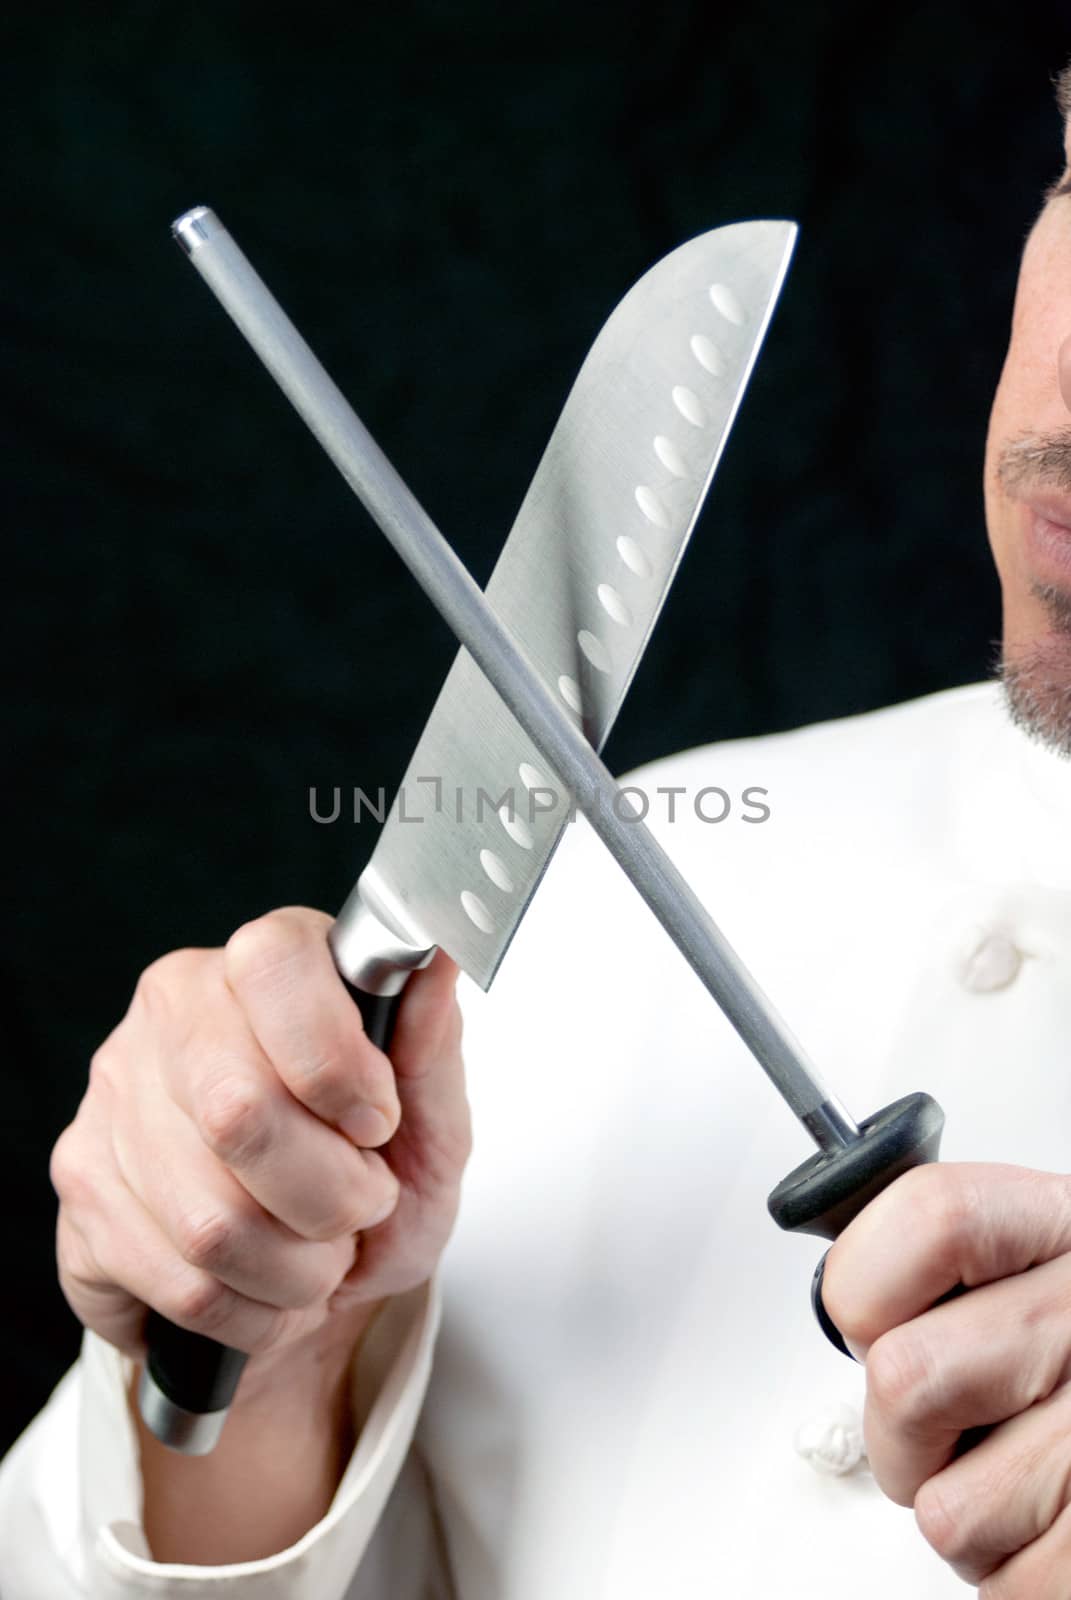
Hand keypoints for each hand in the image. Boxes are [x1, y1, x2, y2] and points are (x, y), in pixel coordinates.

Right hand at [50, 907, 470, 1392]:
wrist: (324, 1289)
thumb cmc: (376, 1179)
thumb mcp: (431, 1122)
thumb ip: (432, 1048)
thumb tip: (433, 963)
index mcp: (263, 963)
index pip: (275, 965)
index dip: (336, 1059)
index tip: (377, 1121)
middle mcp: (172, 1012)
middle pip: (239, 1111)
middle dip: (332, 1194)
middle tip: (362, 1205)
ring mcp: (111, 1097)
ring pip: (211, 1220)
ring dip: (299, 1269)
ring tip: (318, 1254)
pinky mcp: (80, 1188)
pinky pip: (181, 1284)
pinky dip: (253, 1313)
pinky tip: (267, 1286)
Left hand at [822, 1163, 1070, 1596]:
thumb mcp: (1039, 1263)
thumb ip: (948, 1260)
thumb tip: (843, 1296)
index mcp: (1068, 1228)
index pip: (930, 1217)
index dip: (867, 1282)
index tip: (868, 1322)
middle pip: (908, 1377)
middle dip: (899, 1436)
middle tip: (946, 1432)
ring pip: (947, 1510)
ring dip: (967, 1516)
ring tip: (1023, 1479)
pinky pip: (1010, 1588)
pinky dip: (1014, 1576)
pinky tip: (1059, 1525)